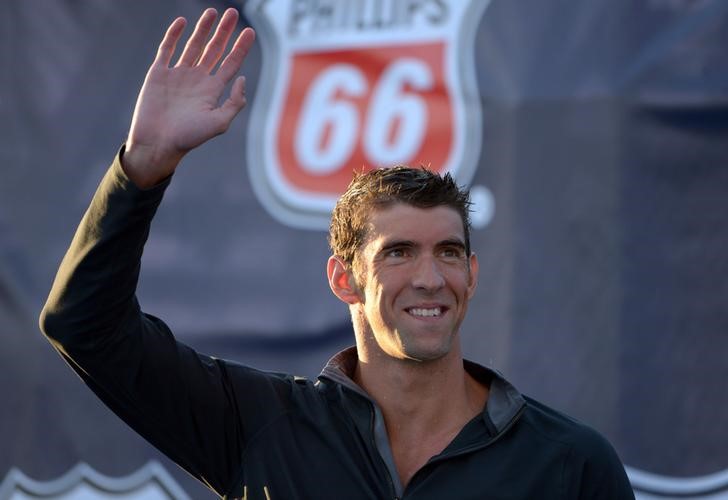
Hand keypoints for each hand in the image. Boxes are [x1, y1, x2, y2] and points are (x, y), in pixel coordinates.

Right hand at [123, 8, 254, 187]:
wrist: (157, 143)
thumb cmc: (188, 138)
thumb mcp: (219, 123)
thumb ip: (234, 103)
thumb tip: (243, 79)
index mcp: (212, 91)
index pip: (230, 64)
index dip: (241, 48)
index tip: (250, 32)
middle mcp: (197, 80)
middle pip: (214, 50)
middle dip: (224, 32)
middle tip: (233, 13)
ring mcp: (178, 75)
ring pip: (193, 45)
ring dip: (203, 29)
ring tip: (213, 12)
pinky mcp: (158, 73)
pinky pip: (167, 49)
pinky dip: (174, 35)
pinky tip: (183, 22)